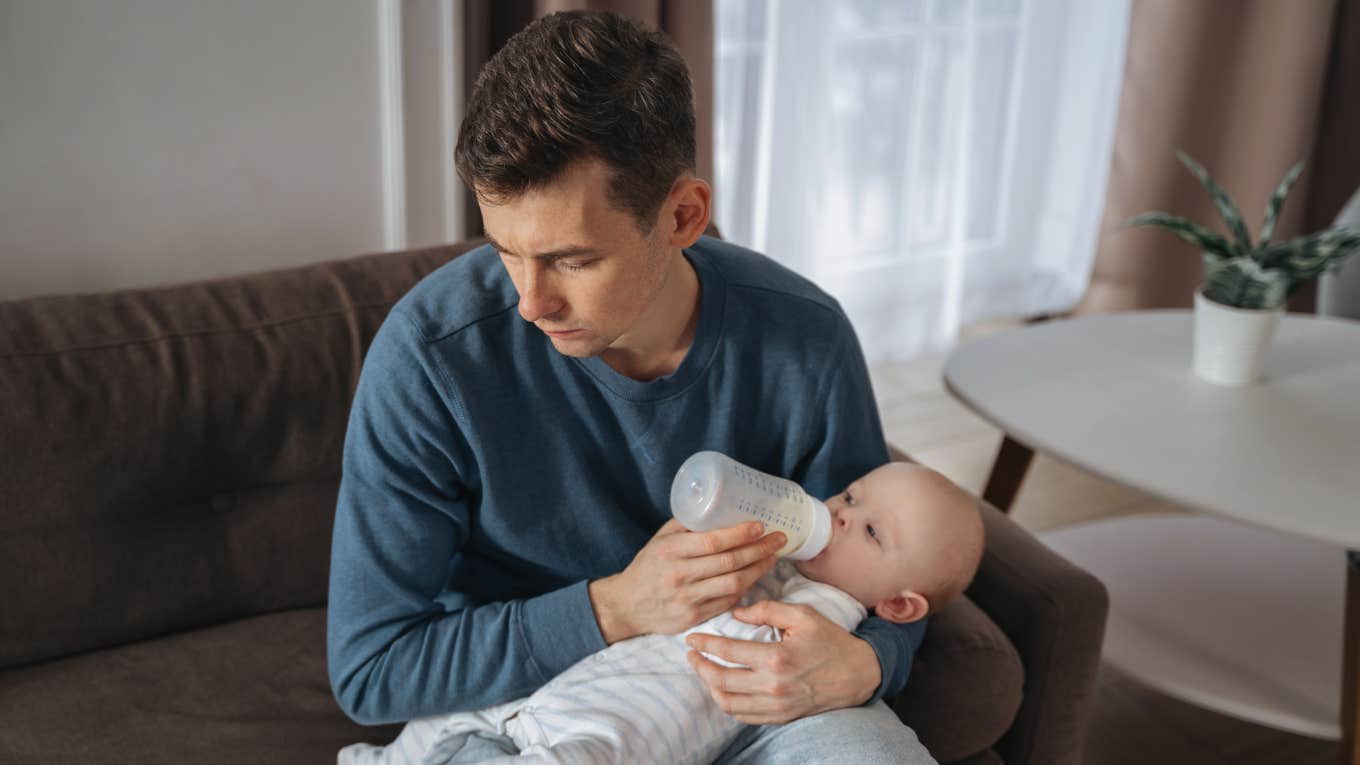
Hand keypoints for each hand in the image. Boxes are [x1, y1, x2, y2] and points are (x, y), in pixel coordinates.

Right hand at [588, 519, 785, 642]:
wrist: (628, 605)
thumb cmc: (648, 566)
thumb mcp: (660, 539)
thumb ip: (686, 525)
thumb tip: (720, 506)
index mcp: (670, 551)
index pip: (712, 542)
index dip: (740, 534)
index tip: (759, 526)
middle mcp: (679, 575)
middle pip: (729, 562)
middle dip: (758, 549)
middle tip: (778, 539)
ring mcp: (688, 599)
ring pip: (733, 583)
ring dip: (758, 569)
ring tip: (772, 557)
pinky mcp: (694, 617)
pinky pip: (727, 601)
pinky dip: (745, 588)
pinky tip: (755, 576)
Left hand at [683, 599, 879, 723]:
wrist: (857, 674)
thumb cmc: (830, 640)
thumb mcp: (802, 615)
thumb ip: (767, 609)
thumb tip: (737, 613)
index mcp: (777, 658)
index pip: (728, 652)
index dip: (704, 644)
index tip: (692, 638)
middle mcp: (774, 686)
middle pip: (720, 680)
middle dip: (699, 666)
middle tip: (691, 654)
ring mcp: (776, 705)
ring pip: (728, 702)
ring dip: (709, 686)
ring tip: (704, 671)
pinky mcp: (780, 716)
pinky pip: (743, 716)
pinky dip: (727, 703)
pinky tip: (723, 688)